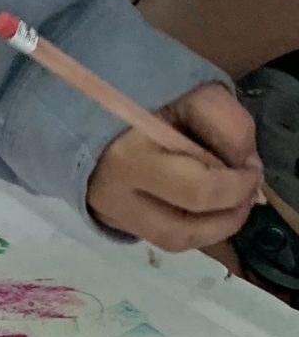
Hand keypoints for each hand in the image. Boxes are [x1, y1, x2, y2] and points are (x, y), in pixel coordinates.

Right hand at [86, 83, 260, 250]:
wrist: (84, 107)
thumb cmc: (145, 98)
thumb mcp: (194, 95)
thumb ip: (228, 126)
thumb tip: (243, 166)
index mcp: (131, 158)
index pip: (198, 189)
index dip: (239, 184)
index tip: (250, 166)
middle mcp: (115, 196)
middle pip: (181, 231)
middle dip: (229, 216)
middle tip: (246, 192)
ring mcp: (111, 213)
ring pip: (172, 242)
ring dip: (213, 229)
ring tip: (231, 205)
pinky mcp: (113, 221)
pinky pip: (161, 236)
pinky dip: (193, 225)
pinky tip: (204, 204)